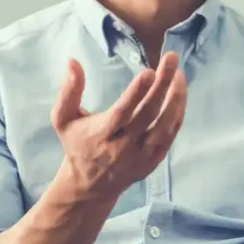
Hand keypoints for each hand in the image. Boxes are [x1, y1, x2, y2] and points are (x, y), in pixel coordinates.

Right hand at [50, 52, 186, 198]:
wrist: (90, 185)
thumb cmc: (77, 143)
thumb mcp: (64, 119)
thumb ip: (69, 91)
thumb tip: (73, 62)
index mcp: (100, 135)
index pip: (122, 113)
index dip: (136, 93)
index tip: (149, 71)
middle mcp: (123, 147)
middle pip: (148, 114)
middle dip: (162, 85)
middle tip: (172, 59)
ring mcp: (142, 155)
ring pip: (165, 126)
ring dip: (176, 98)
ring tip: (179, 74)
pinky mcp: (154, 160)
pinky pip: (171, 134)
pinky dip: (177, 112)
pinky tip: (179, 92)